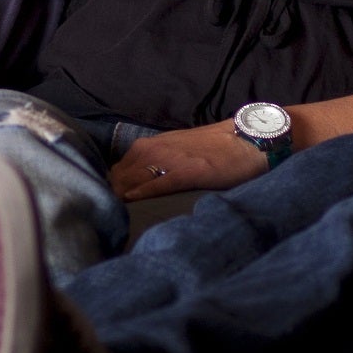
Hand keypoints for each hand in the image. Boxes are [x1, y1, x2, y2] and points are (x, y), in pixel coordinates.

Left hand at [109, 123, 265, 200]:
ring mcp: (172, 159)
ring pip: (134, 177)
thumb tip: (140, 180)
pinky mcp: (189, 172)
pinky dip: (142, 191)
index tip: (104, 200)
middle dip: (111, 191)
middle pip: (121, 173)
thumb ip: (160, 161)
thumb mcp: (180, 148)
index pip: (119, 166)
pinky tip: (130, 200)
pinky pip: (158, 182)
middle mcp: (157, 148)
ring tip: (111, 212)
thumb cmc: (214, 147)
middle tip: (104, 211)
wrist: (247, 139)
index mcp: (154, 144)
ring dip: (121, 193)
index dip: (111, 183)